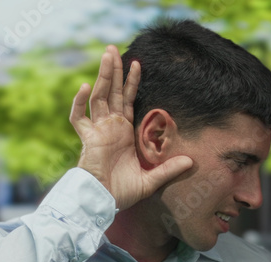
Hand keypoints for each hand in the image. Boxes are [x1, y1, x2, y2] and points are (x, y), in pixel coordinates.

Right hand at [70, 45, 192, 210]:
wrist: (103, 203)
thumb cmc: (123, 193)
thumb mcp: (151, 180)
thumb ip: (169, 169)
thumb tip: (191, 161)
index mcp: (123, 132)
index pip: (126, 100)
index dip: (130, 82)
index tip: (137, 64)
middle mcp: (109, 127)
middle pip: (110, 92)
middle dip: (112, 71)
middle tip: (113, 49)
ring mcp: (97, 131)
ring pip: (98, 97)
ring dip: (101, 76)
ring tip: (106, 55)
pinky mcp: (87, 139)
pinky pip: (79, 118)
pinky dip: (78, 103)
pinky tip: (85, 86)